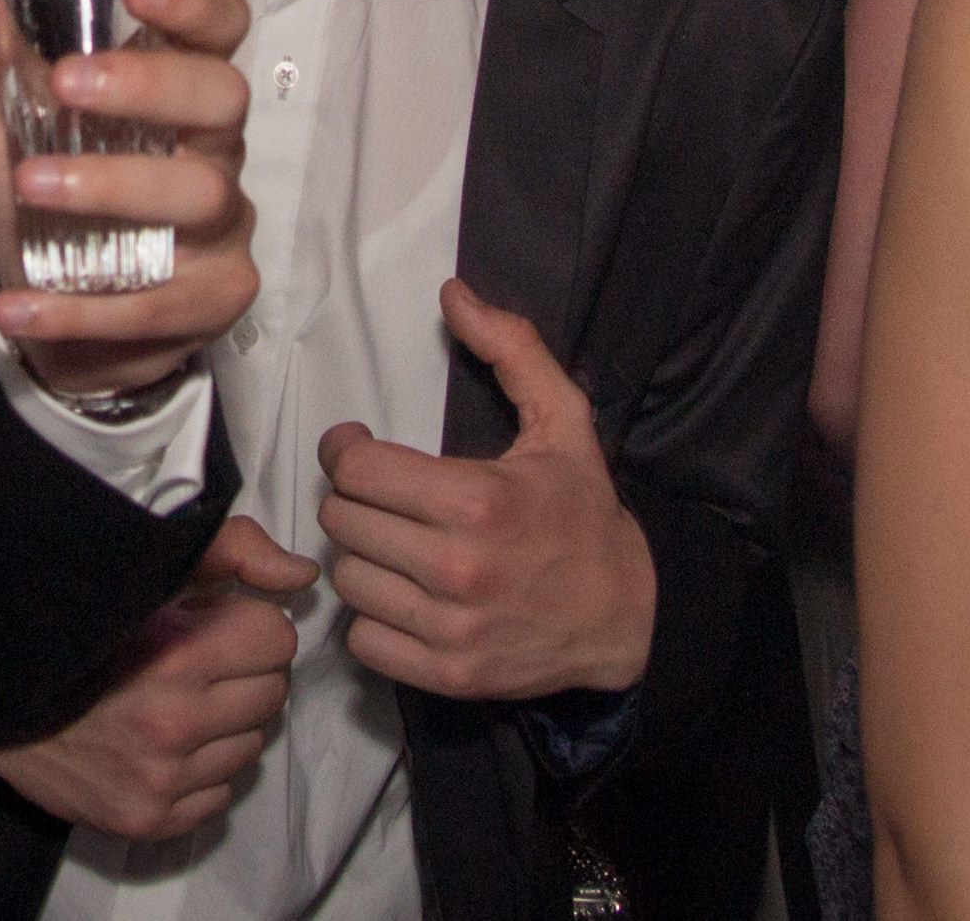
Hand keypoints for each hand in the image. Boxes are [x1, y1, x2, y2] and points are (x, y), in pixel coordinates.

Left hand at [0, 0, 255, 395]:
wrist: (72, 334)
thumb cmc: (54, 206)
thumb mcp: (8, 131)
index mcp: (177, 89)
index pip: (218, 27)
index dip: (194, 3)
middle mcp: (215, 148)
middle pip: (223, 96)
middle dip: (152, 84)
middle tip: (70, 82)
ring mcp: (224, 224)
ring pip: (201, 193)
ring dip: (112, 186)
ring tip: (29, 186)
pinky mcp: (216, 297)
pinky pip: (161, 301)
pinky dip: (82, 307)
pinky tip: (19, 304)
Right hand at [0, 514, 319, 841]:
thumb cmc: (78, 627)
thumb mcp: (149, 567)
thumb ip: (234, 553)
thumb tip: (300, 577)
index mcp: (177, 656)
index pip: (278, 640)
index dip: (251, 624)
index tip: (221, 623)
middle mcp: (172, 725)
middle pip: (272, 693)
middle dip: (245, 671)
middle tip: (198, 662)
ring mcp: (160, 781)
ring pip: (252, 746)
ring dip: (227, 722)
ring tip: (176, 701)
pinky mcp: (147, 820)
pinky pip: (221, 794)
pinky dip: (202, 770)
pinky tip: (165, 744)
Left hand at [317, 280, 655, 701]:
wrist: (626, 613)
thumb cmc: (583, 513)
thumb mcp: (562, 421)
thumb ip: (511, 350)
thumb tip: (454, 295)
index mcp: (478, 500)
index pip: (358, 470)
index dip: (346, 450)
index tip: (358, 447)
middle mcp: (457, 567)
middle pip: (343, 521)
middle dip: (354, 498)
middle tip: (380, 495)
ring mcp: (449, 628)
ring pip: (347, 579)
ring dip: (361, 556)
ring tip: (392, 543)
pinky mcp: (445, 674)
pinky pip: (364, 639)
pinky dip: (374, 615)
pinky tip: (403, 593)